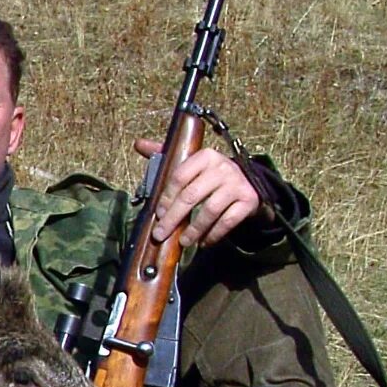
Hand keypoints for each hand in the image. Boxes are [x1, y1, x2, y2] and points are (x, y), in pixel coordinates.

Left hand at [134, 138, 261, 247]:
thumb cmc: (209, 174)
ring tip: (183, 242)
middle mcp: (222, 167)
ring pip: (210, 210)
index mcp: (205, 156)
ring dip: (194, 229)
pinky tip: (204, 242)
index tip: (158, 213)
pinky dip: (214, 234)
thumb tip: (138, 144)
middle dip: (173, 218)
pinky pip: (228, 221)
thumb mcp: (190, 162)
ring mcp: (237, 184)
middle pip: (192, 195)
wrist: (247, 181)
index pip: (179, 176)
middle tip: (161, 234)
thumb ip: (164, 154)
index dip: (166, 197)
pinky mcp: (249, 200)